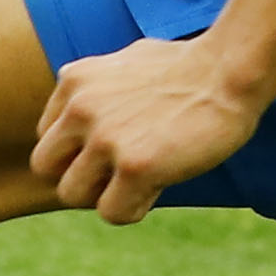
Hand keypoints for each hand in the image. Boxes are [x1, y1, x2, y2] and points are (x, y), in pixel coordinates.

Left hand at [31, 35, 267, 226]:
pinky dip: (134, 208)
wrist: (230, 71)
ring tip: (142, 178)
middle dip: (80, 175)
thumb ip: (99, 88)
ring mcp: (105, 139)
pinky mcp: (135, 167)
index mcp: (74, 81)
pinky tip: (160, 185)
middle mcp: (80, 108)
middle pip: (46, 168)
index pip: (49, 137)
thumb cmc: (190, 66)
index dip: (79, 150)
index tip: (116, 145)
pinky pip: (112, 212)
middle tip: (118, 171)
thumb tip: (92, 113)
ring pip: (72, 194)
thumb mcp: (127, 62)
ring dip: (104, 194)